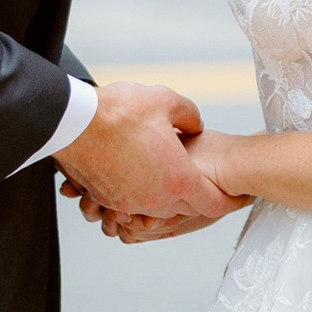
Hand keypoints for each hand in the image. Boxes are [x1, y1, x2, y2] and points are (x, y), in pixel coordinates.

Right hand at [55, 81, 235, 231]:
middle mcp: (155, 199)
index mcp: (177, 179)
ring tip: (169, 172)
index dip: (229, 201)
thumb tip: (194, 127)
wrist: (74, 123)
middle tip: (206, 179)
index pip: (213, 204)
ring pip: (160, 209)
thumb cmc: (119, 112)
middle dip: (199, 196)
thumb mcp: (166, 101)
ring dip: (168, 196)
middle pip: (188, 209)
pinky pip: (134, 204)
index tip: (237, 195)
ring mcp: (130, 202)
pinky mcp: (109, 199)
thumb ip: (191, 116)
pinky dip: (143, 193)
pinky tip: (142, 171)